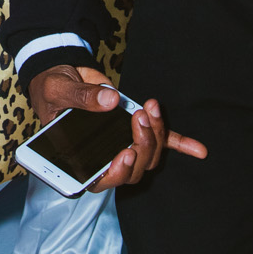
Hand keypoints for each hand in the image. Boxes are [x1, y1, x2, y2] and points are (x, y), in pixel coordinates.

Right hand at [27, 62, 206, 190]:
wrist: (64, 73)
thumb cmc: (54, 88)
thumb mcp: (59, 90)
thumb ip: (82, 97)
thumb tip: (111, 100)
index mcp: (78, 157)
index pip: (100, 180)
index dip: (117, 173)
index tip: (125, 154)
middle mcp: (103, 156)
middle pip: (132, 169)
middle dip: (141, 144)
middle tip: (139, 116)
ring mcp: (122, 143)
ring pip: (148, 155)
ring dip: (156, 135)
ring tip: (150, 108)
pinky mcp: (136, 128)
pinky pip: (161, 141)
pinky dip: (180, 143)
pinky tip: (198, 149)